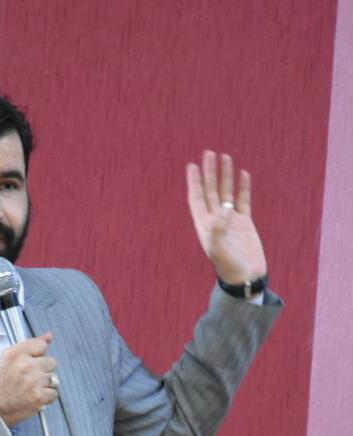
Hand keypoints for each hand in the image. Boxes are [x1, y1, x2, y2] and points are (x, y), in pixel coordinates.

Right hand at [0, 333, 57, 426]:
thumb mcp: (7, 358)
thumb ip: (29, 346)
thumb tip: (48, 336)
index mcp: (15, 353)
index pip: (41, 345)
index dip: (39, 355)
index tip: (33, 361)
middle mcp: (25, 365)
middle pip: (51, 362)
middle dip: (43, 370)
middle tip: (30, 378)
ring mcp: (33, 381)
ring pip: (53, 378)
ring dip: (45, 384)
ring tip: (31, 389)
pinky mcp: (39, 396)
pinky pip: (54, 393)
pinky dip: (46, 397)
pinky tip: (35, 397)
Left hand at [186, 150, 266, 283]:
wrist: (246, 278)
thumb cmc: (229, 268)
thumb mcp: (219, 250)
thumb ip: (217, 231)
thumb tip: (223, 211)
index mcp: (205, 226)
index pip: (197, 199)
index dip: (194, 182)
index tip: (192, 165)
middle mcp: (216, 220)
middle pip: (211, 191)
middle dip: (209, 172)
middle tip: (208, 153)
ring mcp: (231, 221)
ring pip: (227, 193)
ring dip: (225, 176)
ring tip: (225, 157)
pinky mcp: (245, 223)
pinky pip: (243, 201)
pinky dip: (243, 188)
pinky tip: (243, 174)